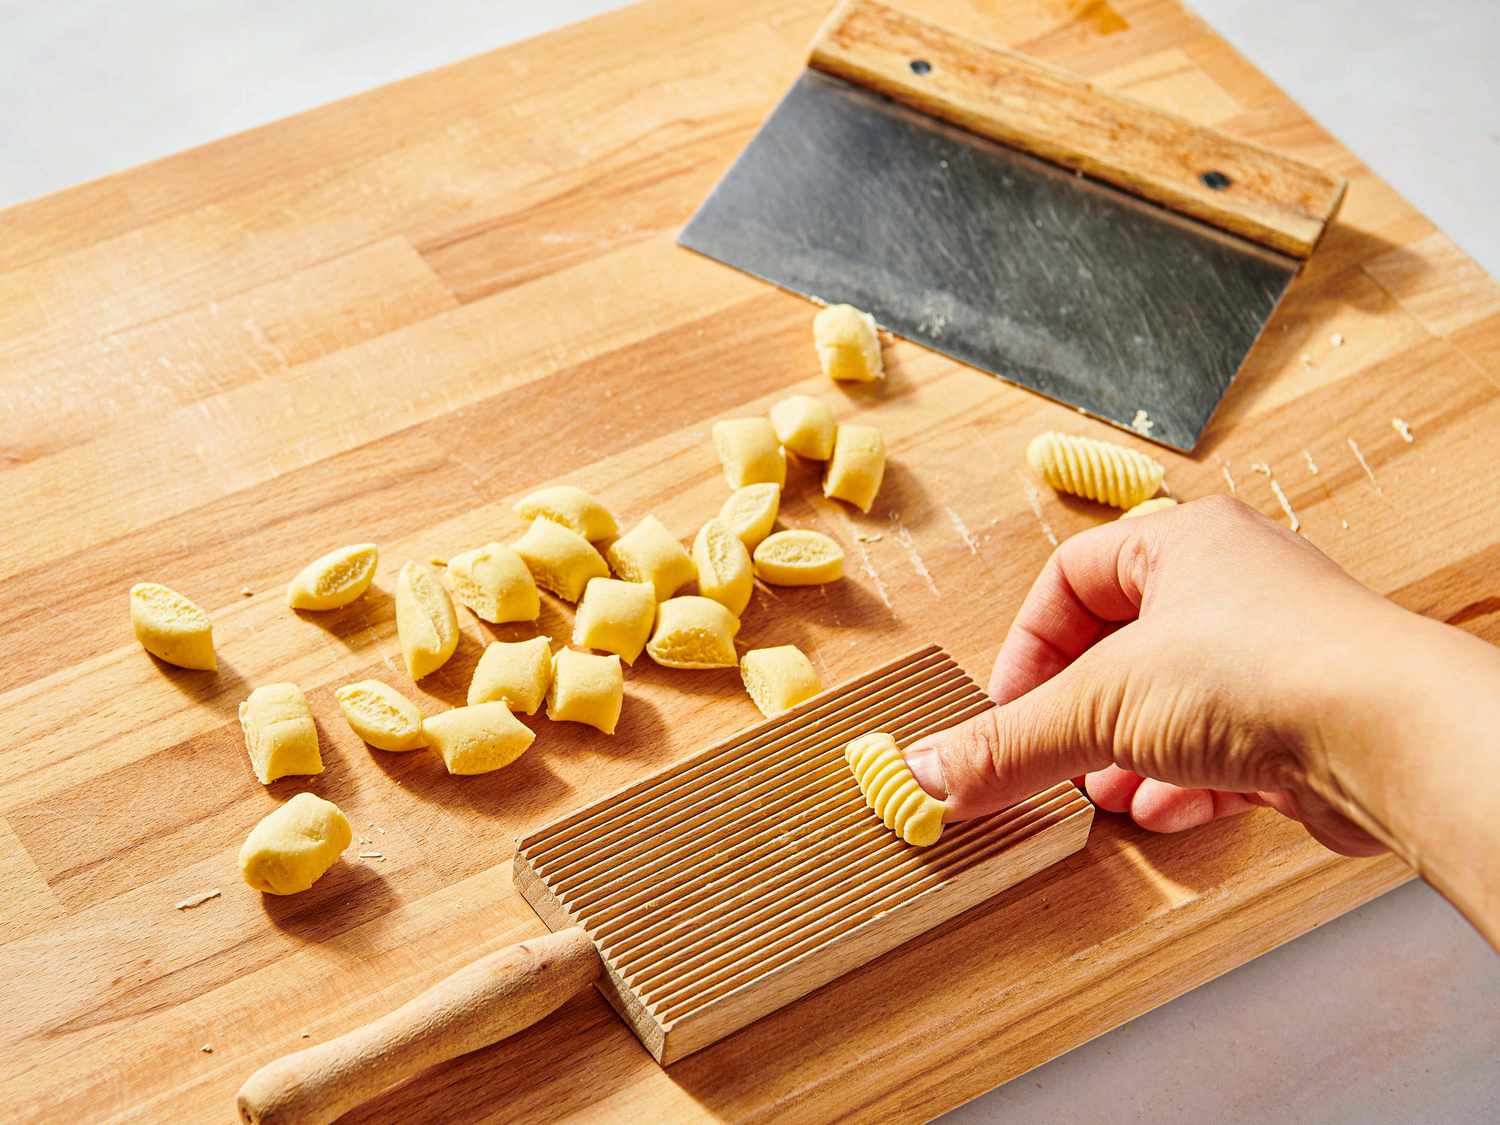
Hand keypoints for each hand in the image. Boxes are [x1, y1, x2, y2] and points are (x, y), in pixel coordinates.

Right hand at [906, 495, 1401, 854]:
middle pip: (1120, 647)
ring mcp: (1274, 654)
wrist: (1390, 733)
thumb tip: (928, 770)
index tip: (1007, 706)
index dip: (1029, 645)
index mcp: (1182, 544)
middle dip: (1078, 713)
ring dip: (1126, 755)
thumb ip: (1009, 743)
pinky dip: (1183, 780)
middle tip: (1047, 755)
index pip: (1072, 579)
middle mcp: (1233, 588)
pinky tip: (1164, 810)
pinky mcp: (1305, 718)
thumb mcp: (1100, 704)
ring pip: (1172, 702)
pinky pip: (1224, 746)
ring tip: (1102, 792)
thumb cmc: (1266, 669)